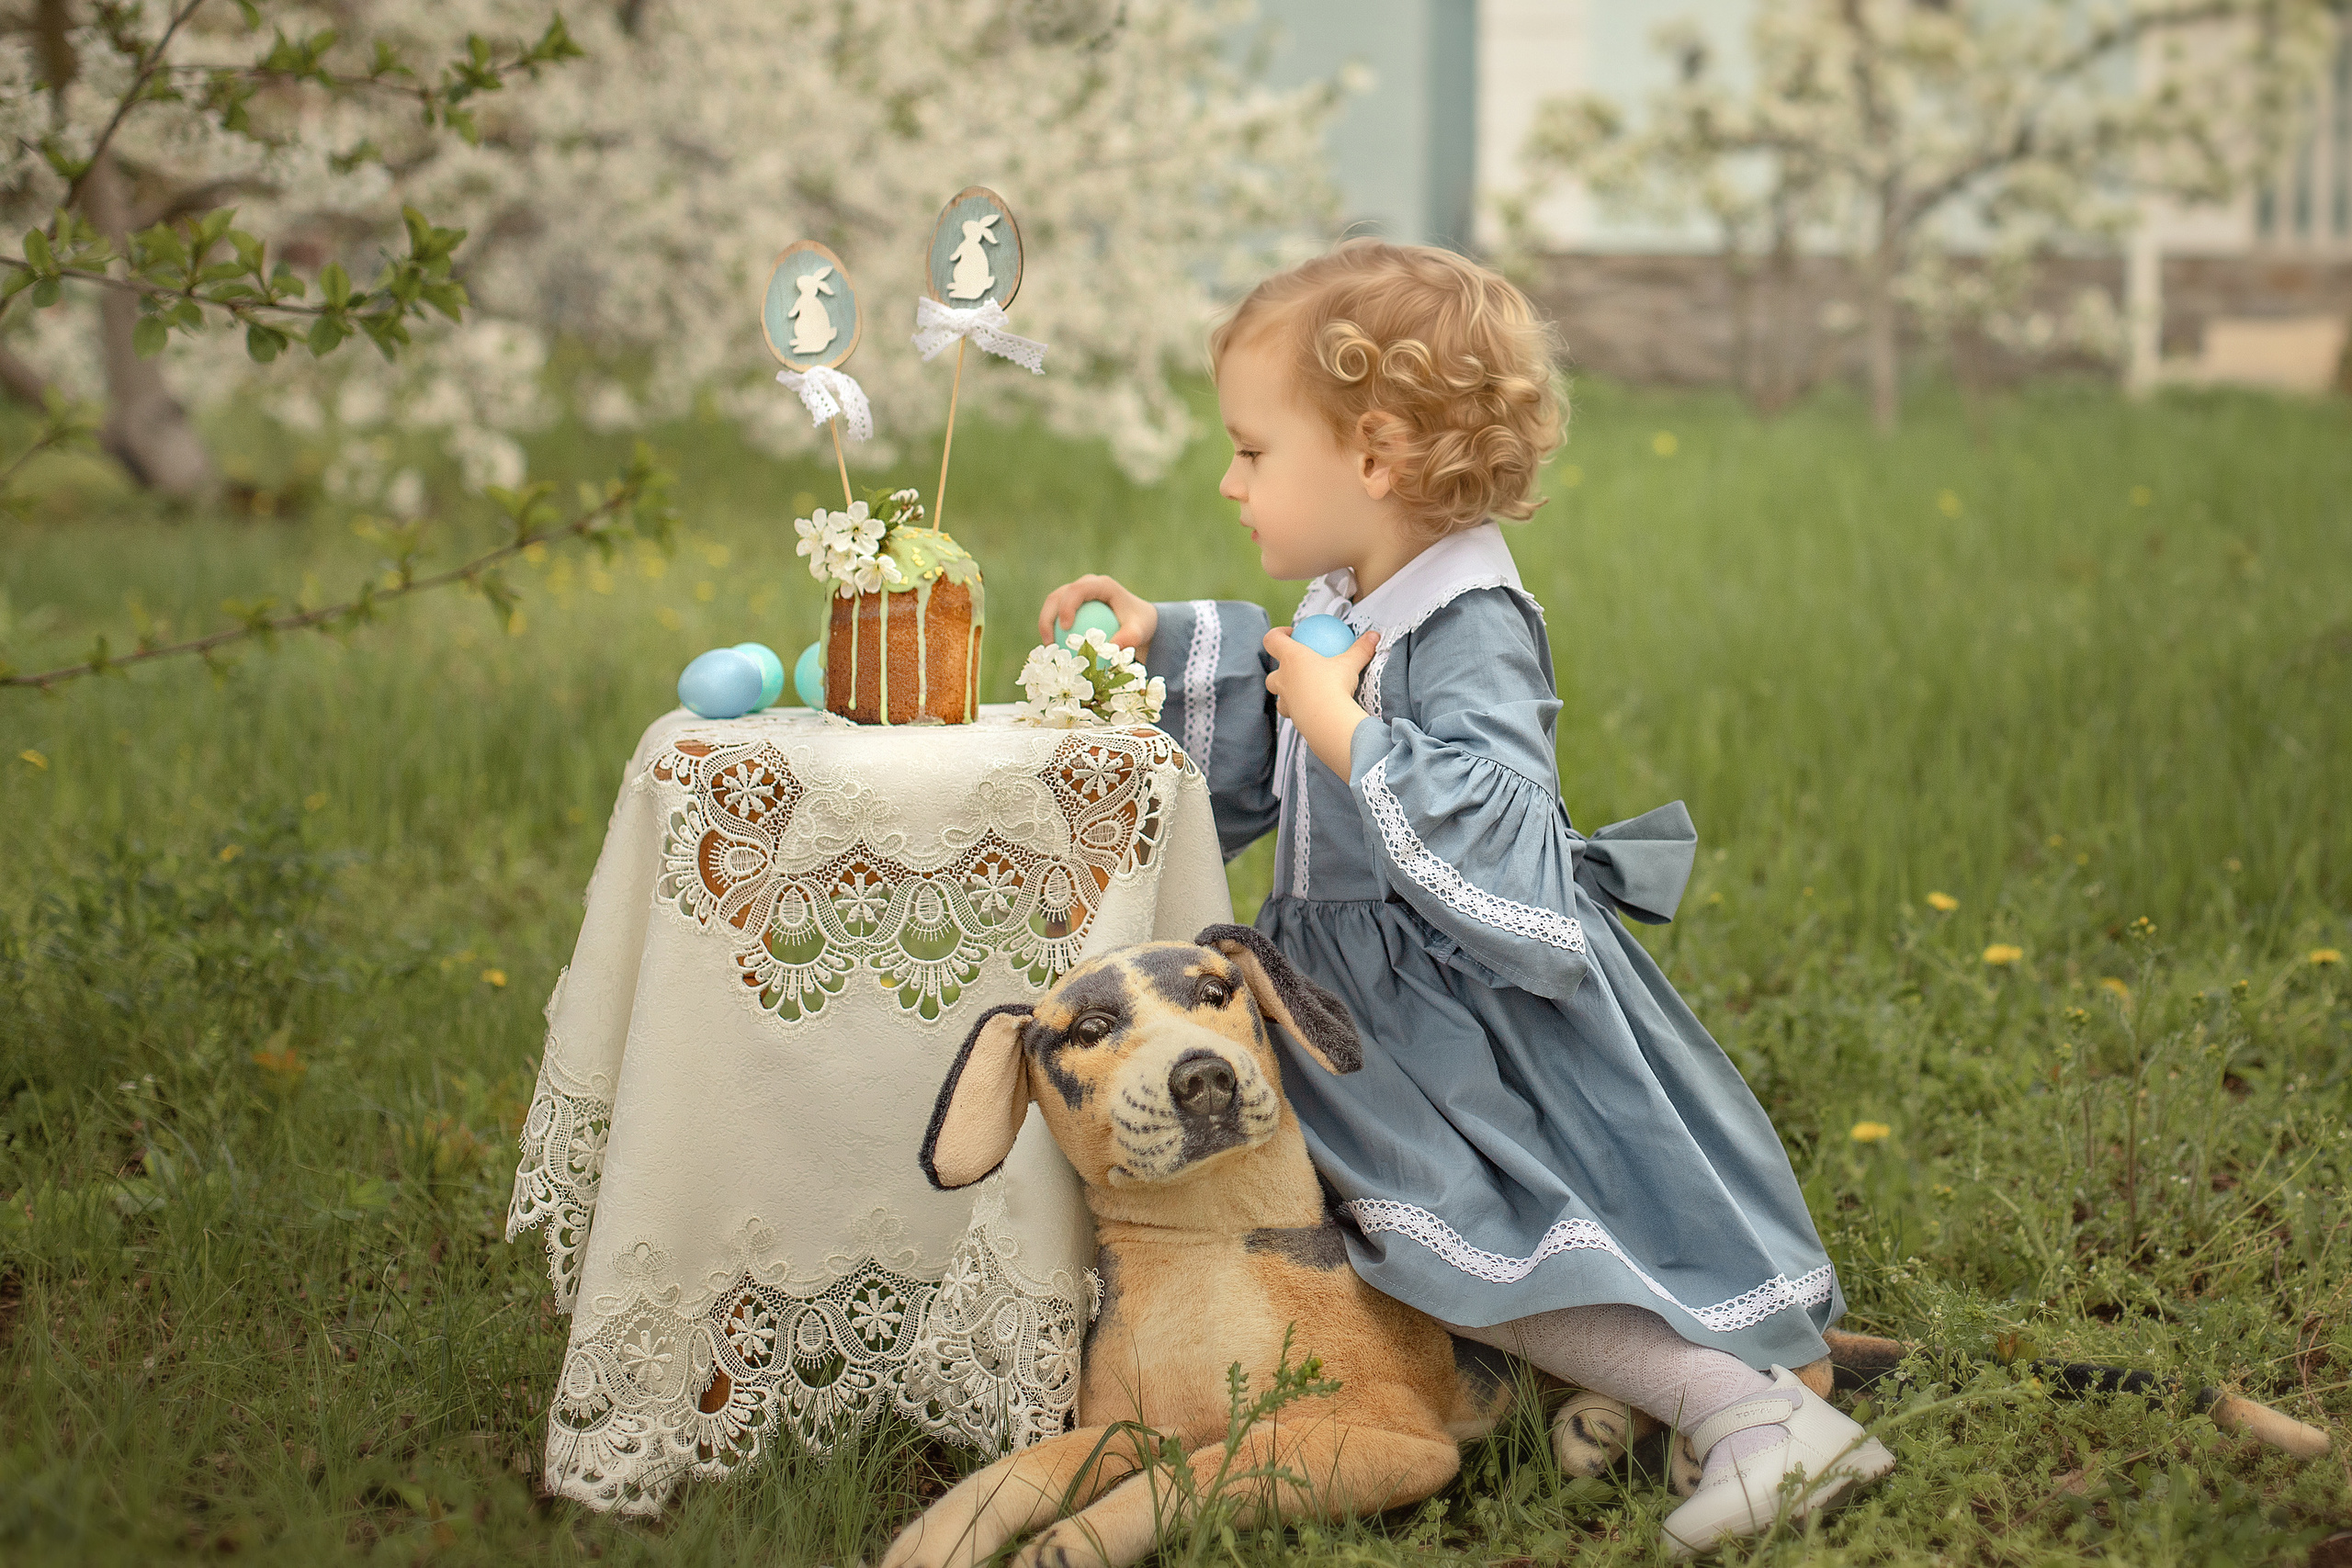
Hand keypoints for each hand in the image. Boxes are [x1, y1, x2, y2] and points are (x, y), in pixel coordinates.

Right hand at [1036, 575, 1156, 650]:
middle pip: (1058, 596)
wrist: (1137, 621)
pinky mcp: (1070, 606)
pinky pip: (1055, 617)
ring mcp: (1076, 595)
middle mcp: (1085, 586)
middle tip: (1050, 643)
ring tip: (1049, 649)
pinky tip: (1053, 652)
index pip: (1078, 590)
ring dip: (1046, 625)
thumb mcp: (1139, 630)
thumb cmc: (1139, 623)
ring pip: (1051, 606)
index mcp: (1101, 585)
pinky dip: (1052, 632)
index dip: (1067, 606)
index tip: (1065, 628)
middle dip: (1048, 617)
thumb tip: (1112, 648)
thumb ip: (1129, 637)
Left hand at [1263, 625, 1377, 777]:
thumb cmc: (1335, 686)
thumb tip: (1374, 636)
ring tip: (1303, 692)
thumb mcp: (1350, 664)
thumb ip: (1361, 649)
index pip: (1272, 639)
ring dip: (1287, 693)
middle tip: (1296, 668)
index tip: (1291, 633)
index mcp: (1291, 658)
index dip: (1277, 634)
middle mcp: (1283, 679)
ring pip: (1279, 696)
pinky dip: (1299, 709)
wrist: (1328, 721)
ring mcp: (1285, 700)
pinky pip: (1291, 712)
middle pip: (1272, 673)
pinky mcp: (1293, 718)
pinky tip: (1313, 709)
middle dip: (1280, 670)